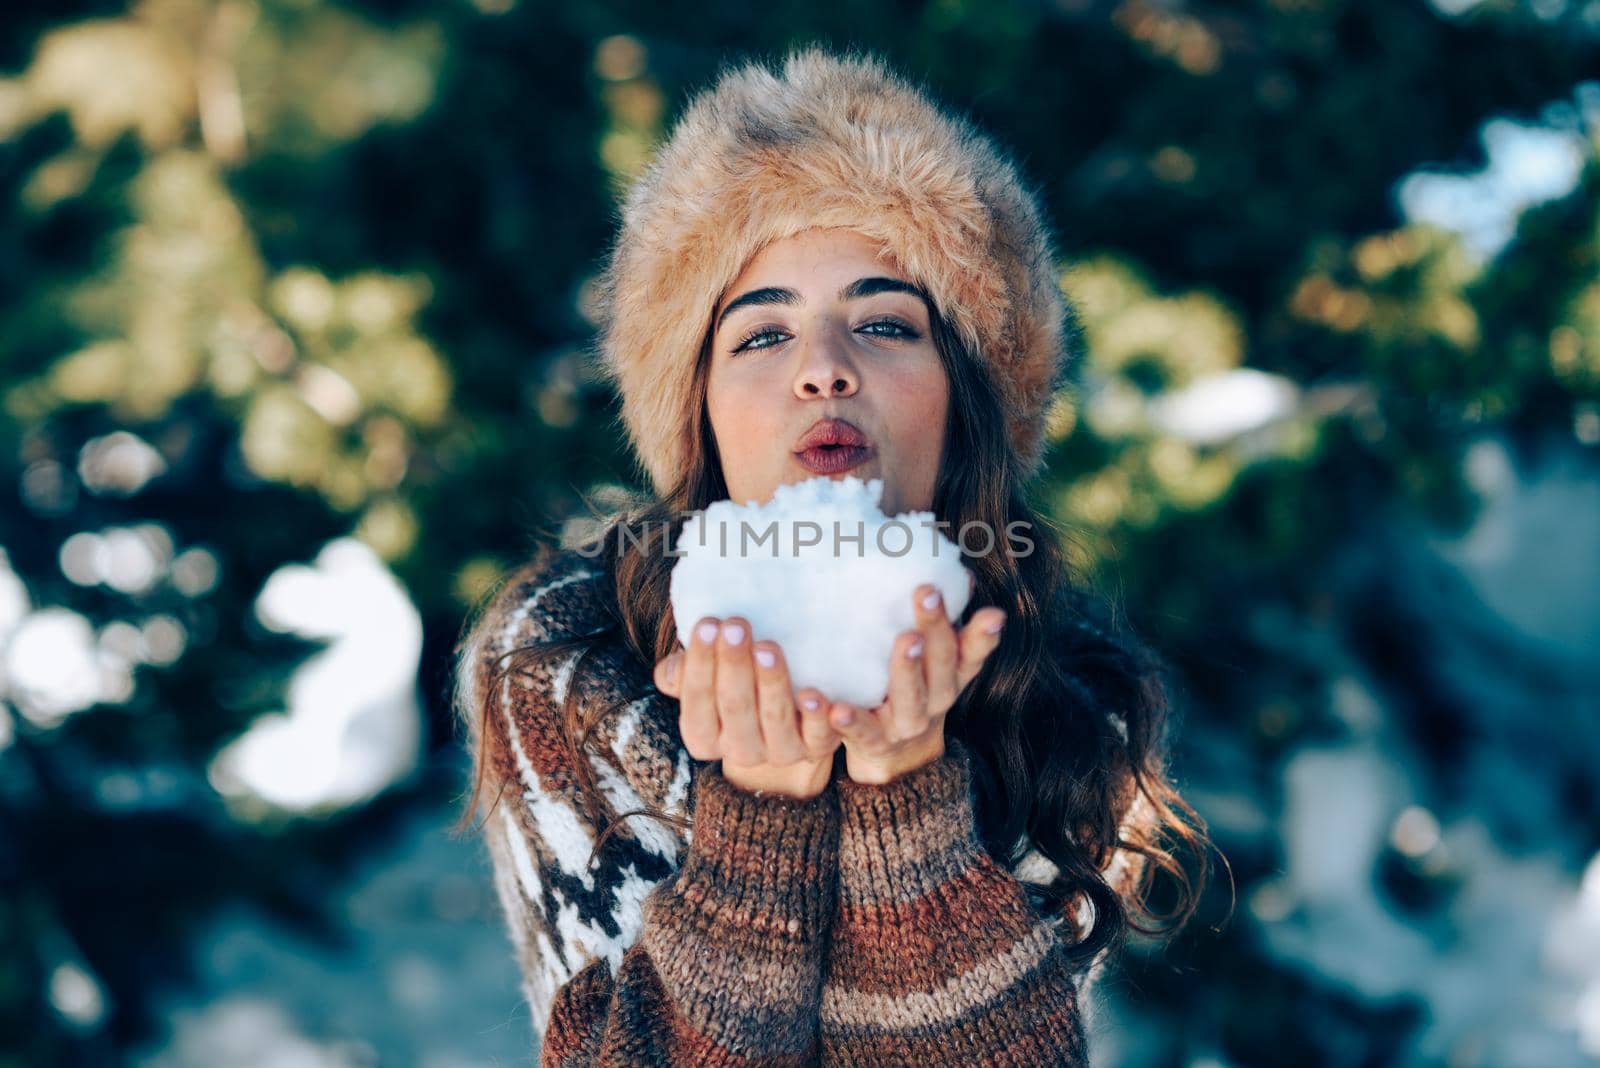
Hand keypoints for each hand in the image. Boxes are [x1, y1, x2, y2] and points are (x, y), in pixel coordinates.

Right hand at [653, 616, 840, 798]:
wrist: (785, 720)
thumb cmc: (736, 686)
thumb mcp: (706, 680)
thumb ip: (682, 674)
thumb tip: (671, 669)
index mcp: (704, 738)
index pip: (696, 702)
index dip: (701, 665)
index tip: (708, 625)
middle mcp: (740, 751)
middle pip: (735, 708)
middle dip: (735, 666)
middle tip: (737, 627)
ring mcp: (779, 752)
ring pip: (774, 720)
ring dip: (771, 683)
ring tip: (768, 647)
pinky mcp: (815, 747)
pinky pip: (818, 737)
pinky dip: (817, 717)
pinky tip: (812, 695)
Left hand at [828, 583, 1005, 784]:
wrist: (897, 757)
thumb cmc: (914, 689)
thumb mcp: (935, 660)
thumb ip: (947, 624)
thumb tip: (963, 574)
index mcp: (951, 676)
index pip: (971, 652)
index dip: (982, 634)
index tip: (991, 612)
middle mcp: (936, 701)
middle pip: (940, 665)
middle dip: (935, 629)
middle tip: (926, 593)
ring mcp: (906, 724)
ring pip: (911, 699)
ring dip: (906, 669)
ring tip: (905, 641)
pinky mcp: (874, 742)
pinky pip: (861, 731)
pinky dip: (849, 721)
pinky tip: (835, 708)